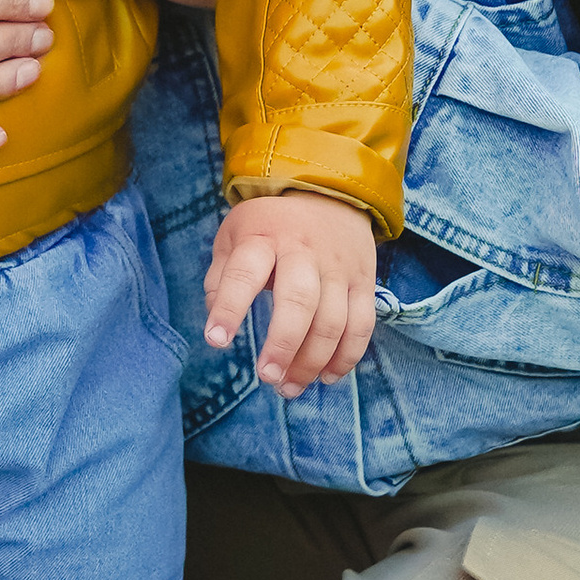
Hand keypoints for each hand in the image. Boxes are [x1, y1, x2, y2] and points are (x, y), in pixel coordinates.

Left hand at [203, 192, 379, 392]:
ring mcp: (338, 267)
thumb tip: (217, 326)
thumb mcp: (234, 236)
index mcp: (263, 236)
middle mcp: (304, 250)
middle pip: (299, 302)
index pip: (244, 273)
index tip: (216, 341)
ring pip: (333, 321)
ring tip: (289, 387)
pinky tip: (326, 378)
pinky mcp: (363, 281)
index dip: (229, 308)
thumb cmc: (270, 225)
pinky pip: (361, 326)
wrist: (328, 192)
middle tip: (267, 376)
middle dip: (283, 344)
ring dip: (312, 362)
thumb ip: (220, 278)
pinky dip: (346, 357)